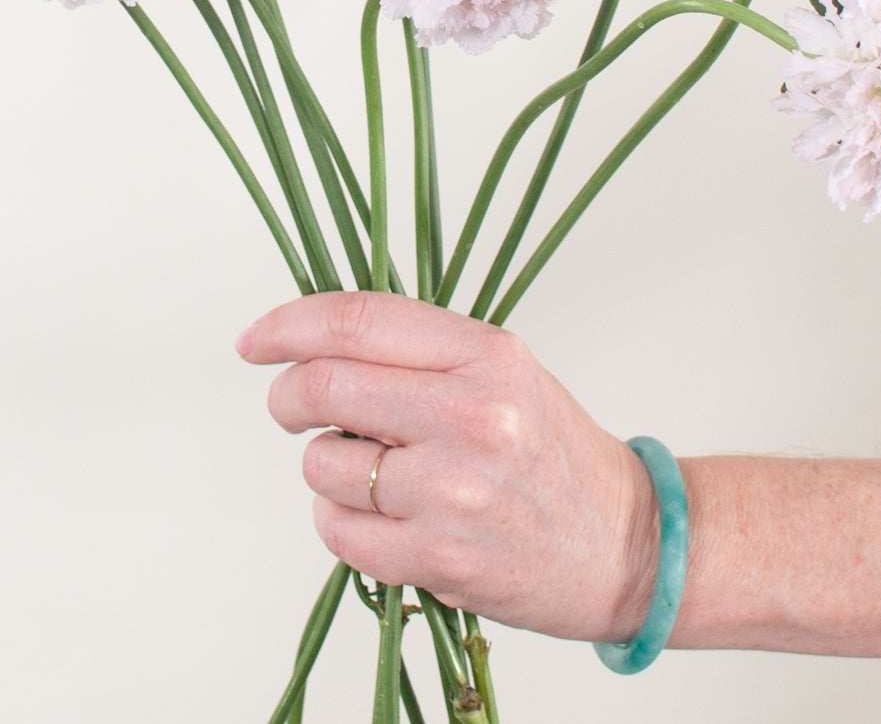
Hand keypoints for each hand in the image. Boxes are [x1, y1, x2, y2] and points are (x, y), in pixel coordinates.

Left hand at [238, 290, 657, 642]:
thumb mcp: (501, 372)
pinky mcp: (439, 559)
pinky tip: (383, 517)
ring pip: (323, 463)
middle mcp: (471, 416)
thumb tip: (312, 340)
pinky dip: (340, 522)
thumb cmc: (551, 451)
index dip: (288, 325)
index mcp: (486, 355)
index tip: (254, 340)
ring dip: (326, 466)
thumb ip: (417, 351)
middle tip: (291, 407)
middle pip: (323, 385)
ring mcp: (454, 491)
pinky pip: (338, 531)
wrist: (625, 546)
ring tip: (375, 474)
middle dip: (287, 396)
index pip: (357, 320)